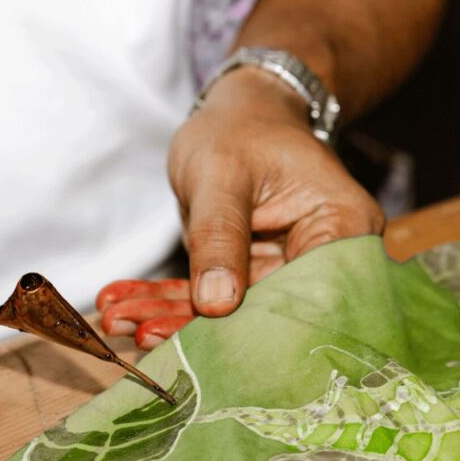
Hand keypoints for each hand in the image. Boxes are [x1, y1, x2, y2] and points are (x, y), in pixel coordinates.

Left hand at [99, 68, 383, 349]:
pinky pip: (203, 300)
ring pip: (225, 314)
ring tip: (118, 322)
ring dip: (168, 321)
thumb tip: (216, 305)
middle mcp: (320, 260)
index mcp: (341, 229)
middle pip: (263, 314)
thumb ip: (220, 236)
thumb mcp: (223, 174)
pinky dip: (162, 304)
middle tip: (140, 338)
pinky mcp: (246, 279)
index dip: (254, 328)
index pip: (308, 297)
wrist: (239, 116)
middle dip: (197, 330)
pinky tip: (119, 307)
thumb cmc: (242, 129)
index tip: (198, 343)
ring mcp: (282, 273)